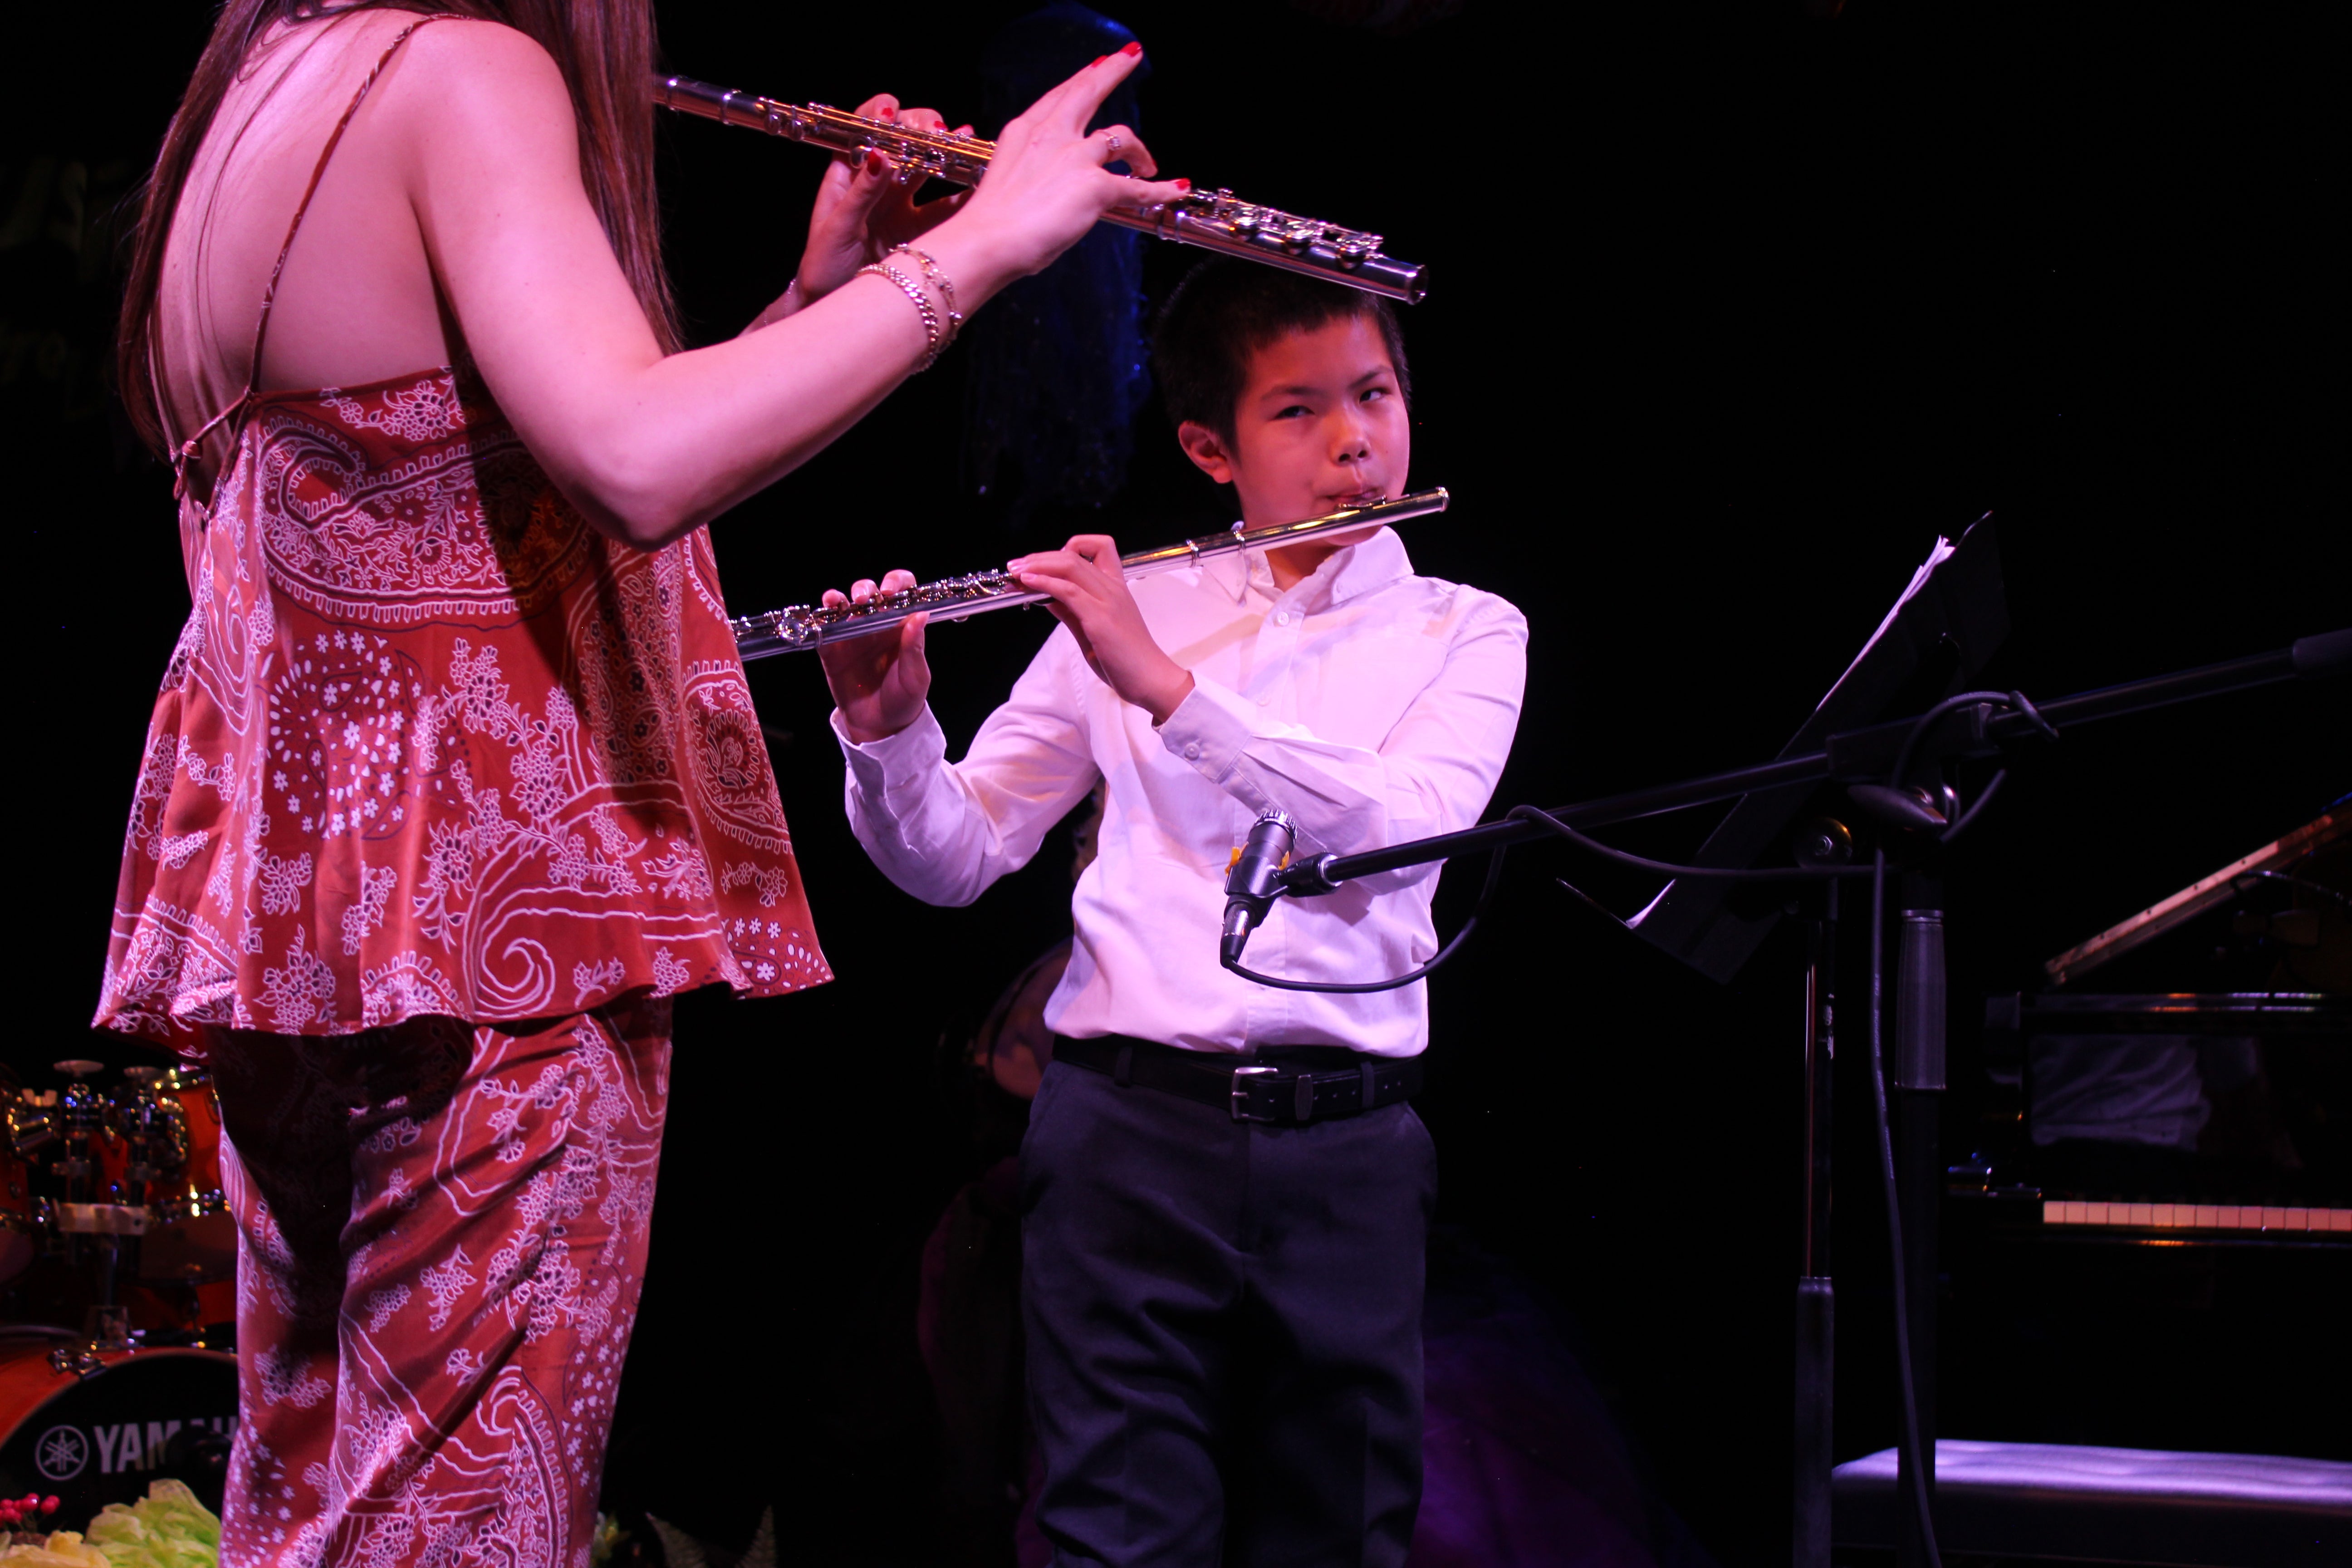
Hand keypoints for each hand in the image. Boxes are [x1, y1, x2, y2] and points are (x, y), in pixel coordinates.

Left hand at [792, 96, 973, 305]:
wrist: (834, 307)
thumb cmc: (823, 267)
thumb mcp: (837, 229)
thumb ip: (861, 193)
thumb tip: (879, 154)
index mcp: (848, 175)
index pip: (864, 128)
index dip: (879, 112)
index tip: (892, 112)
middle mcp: (878, 183)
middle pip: (903, 139)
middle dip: (921, 127)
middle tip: (935, 131)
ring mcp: (902, 204)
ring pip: (929, 167)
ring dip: (946, 152)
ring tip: (962, 142)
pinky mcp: (922, 230)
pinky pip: (946, 207)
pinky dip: (964, 194)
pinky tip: (977, 182)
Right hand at [817, 570, 931, 743]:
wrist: (880, 726)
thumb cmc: (904, 700)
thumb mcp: (915, 677)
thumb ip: (914, 648)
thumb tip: (921, 615)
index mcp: (900, 626)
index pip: (901, 592)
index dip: (896, 583)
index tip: (891, 590)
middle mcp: (876, 625)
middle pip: (869, 592)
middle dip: (865, 588)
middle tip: (865, 598)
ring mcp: (853, 635)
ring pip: (844, 604)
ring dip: (841, 598)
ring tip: (841, 603)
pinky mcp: (833, 649)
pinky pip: (825, 628)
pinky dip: (822, 617)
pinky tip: (824, 614)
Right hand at [927, 46, 1189, 287]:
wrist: (988, 240)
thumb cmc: (990, 221)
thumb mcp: (1004, 179)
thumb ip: (1028, 170)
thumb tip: (1046, 186)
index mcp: (1025, 132)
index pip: (1059, 97)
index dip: (1080, 79)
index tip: (1096, 65)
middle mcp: (1051, 136)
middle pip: (1089, 91)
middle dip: (1113, 71)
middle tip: (1131, 56)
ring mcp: (1075, 158)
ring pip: (1121, 137)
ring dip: (1140, 149)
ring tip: (1149, 165)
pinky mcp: (1095, 187)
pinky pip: (1138, 188)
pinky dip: (1161, 190)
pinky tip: (1175, 188)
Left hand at [1011, 535, 1193, 722]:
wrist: (1151, 680)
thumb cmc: (1127, 660)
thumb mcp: (1092, 629)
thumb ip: (1070, 610)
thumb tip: (1047, 595)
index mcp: (1116, 588)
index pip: (1098, 547)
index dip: (1069, 548)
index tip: (1045, 562)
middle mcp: (1113, 588)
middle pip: (1073, 555)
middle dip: (1039, 557)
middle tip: (1016, 565)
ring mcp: (1108, 601)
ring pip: (1069, 565)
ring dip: (1036, 565)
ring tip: (1015, 572)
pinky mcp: (1100, 618)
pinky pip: (1068, 591)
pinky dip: (1044, 582)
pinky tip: (1028, 583)